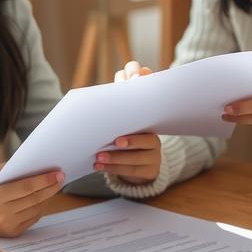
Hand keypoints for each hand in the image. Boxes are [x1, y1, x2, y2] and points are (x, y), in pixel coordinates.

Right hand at [0, 163, 64, 236]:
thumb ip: (11, 171)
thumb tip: (36, 166)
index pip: (27, 187)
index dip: (45, 180)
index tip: (58, 173)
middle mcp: (0, 213)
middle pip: (34, 199)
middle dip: (51, 187)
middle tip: (61, 178)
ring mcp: (6, 225)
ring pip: (36, 210)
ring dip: (46, 198)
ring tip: (51, 187)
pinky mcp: (10, 234)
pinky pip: (32, 219)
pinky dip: (38, 209)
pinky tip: (40, 200)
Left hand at [103, 63, 162, 183]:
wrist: (142, 160)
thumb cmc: (129, 135)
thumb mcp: (127, 123)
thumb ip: (124, 107)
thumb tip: (130, 77)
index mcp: (150, 130)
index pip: (143, 133)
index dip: (132, 139)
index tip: (116, 140)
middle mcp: (155, 145)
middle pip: (139, 150)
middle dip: (119, 152)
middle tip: (100, 152)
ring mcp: (154, 160)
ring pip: (134, 163)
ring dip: (113, 162)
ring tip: (97, 159)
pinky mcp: (150, 173)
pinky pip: (131, 173)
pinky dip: (113, 170)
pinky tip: (99, 167)